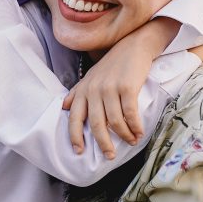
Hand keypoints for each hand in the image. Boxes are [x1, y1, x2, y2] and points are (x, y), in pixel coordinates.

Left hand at [61, 18, 178, 156]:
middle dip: (103, 143)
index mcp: (83, 90)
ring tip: (131, 141)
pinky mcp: (127, 87)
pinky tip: (139, 132)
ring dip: (124, 135)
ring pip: (114, 122)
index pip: (74, 117)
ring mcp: (110, 88)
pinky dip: (135, 127)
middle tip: (110, 155)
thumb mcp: (90, 77)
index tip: (79, 151)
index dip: (75, 136)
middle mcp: (94, 90)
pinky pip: (130, 114)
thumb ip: (77, 92)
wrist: (133, 46)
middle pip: (96, 124)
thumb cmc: (112, 65)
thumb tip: (63, 107)